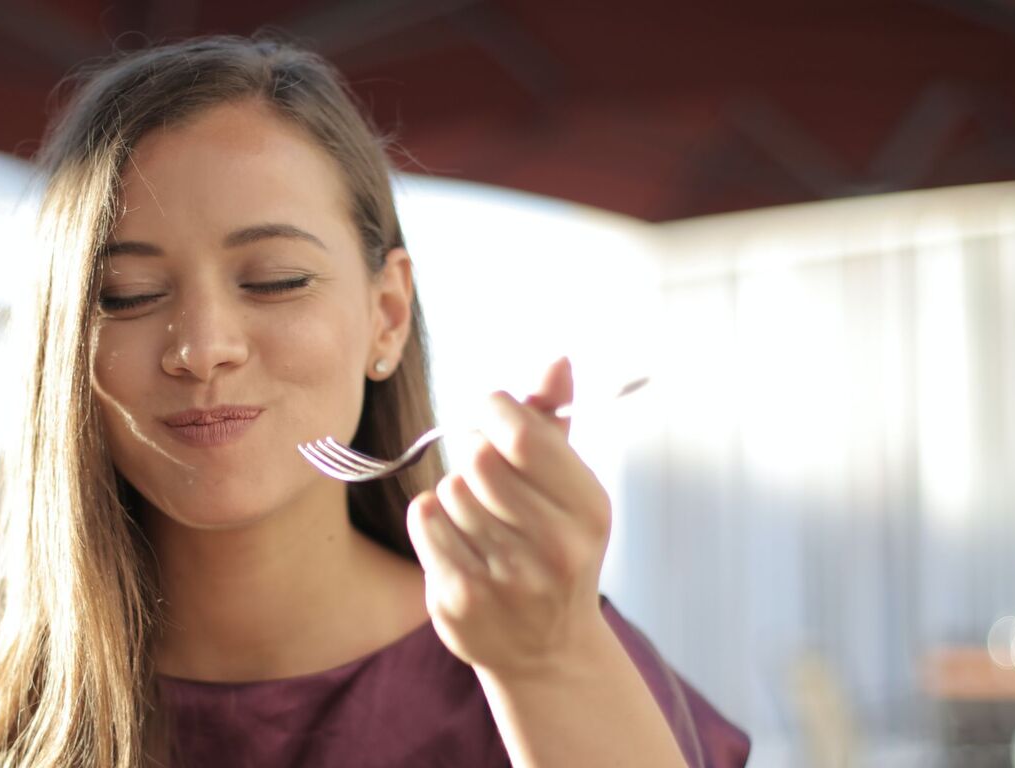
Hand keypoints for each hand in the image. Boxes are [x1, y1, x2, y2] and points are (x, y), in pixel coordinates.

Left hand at [406, 356, 615, 679]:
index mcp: (588, 509)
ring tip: (479, 518)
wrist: (547, 650)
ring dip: (455, 493)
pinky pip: (426, 520)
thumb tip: (556, 360)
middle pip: (478, 459)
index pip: (522, 434)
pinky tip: (457, 540)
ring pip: (449, 489)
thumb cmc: (555, 548)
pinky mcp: (461, 599)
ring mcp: (507, 578)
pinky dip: (432, 519)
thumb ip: (555, 423)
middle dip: (473, 452)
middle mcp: (555, 547)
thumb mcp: (570, 489)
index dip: (493, 410)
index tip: (489, 413)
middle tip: (482, 469)